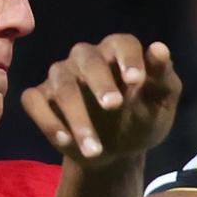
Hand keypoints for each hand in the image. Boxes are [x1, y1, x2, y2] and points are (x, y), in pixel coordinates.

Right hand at [20, 34, 181, 167]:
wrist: (118, 153)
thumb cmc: (142, 119)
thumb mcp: (160, 105)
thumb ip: (163, 79)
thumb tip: (160, 49)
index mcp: (118, 52)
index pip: (122, 43)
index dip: (129, 58)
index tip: (136, 81)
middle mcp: (86, 58)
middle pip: (86, 57)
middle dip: (100, 81)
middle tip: (113, 106)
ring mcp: (61, 77)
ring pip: (61, 84)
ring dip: (77, 117)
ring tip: (95, 150)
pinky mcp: (40, 98)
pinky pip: (33, 101)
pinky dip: (47, 121)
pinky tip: (65, 142)